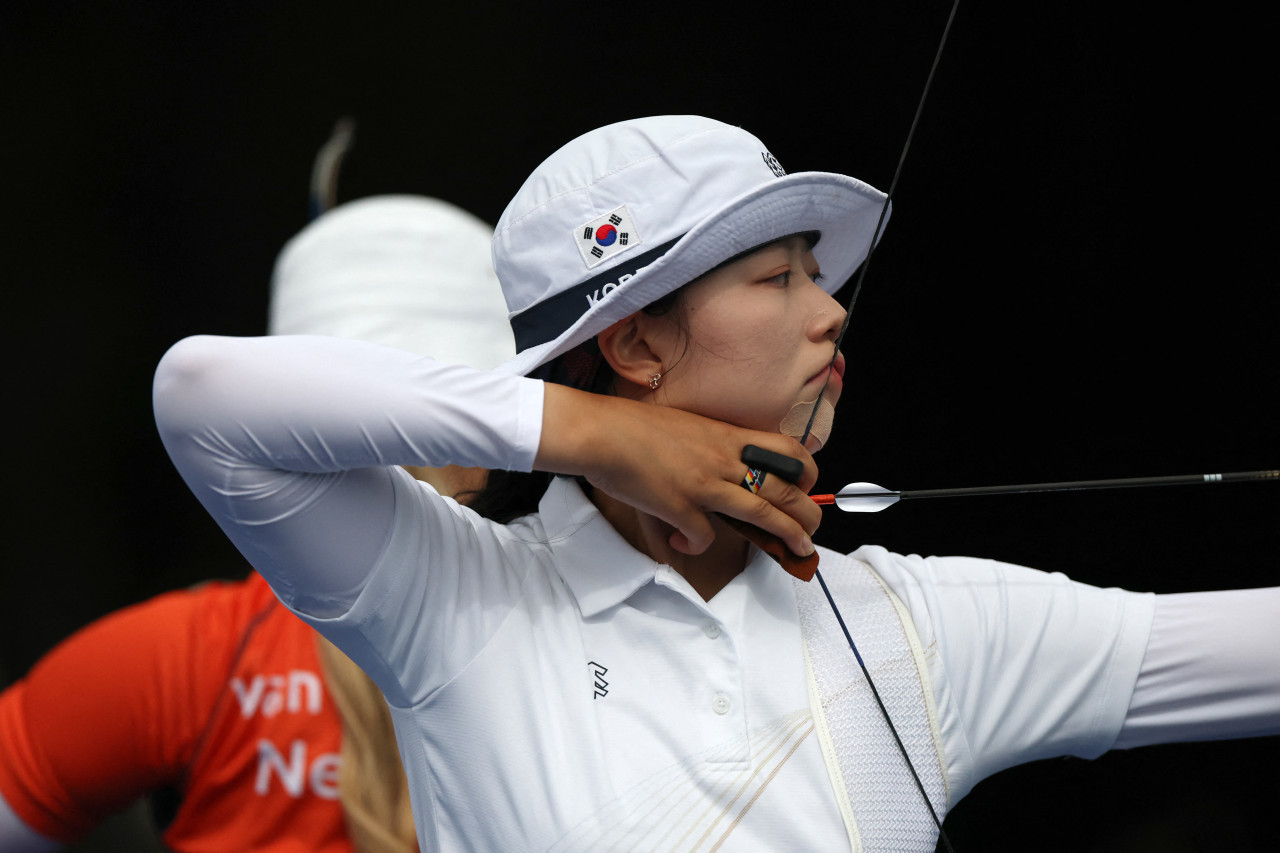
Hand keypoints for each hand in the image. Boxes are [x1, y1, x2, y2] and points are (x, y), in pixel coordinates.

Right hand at [535, 385, 819, 557]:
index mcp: (726, 436)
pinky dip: (696, 545)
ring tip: (797, 550)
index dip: (805, 470)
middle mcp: (723, 460)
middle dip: (807, 512)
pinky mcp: (681, 508)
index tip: (807, 485)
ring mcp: (705, 485)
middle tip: (813, 528)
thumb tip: (720, 465)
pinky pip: (705, 537)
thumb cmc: (635, 426)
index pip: (785, 449)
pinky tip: (683, 542)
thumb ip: (709, 445)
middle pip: (784, 488)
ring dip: (787, 535)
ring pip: (762, 514)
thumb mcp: (687, 426)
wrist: (602, 432)